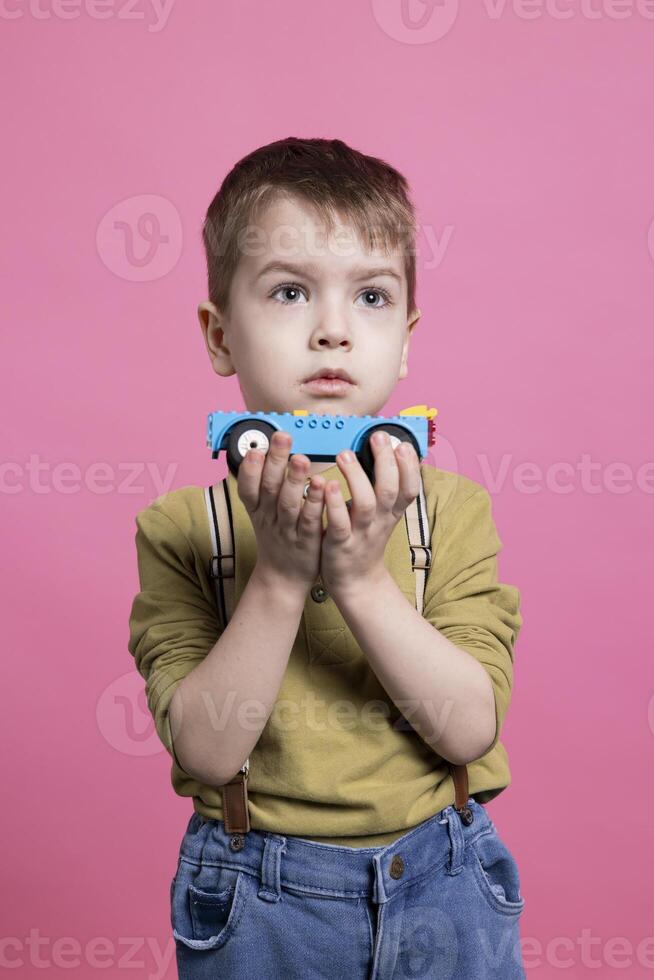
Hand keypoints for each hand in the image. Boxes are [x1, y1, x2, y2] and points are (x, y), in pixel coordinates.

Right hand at [236, 431, 326, 593]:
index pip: (248, 486)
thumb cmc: (277, 535)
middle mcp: (269, 518)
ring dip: (294, 480)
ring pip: (288, 504)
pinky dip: (315, 503)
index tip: (256, 448)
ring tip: (301, 458)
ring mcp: (288, 530)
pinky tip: (322, 485)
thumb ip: (263, 482)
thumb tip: (264, 448)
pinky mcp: (307, 541)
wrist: (283, 576)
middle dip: (275, 462)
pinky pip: (310, 521)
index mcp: (257, 509)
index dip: (250, 468)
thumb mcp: (262, 511)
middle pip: (269, 488)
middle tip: (283, 438)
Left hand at [319, 432, 421, 596]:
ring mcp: (361, 533)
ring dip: (357, 477)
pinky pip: (339, 523)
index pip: (410, 487)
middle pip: (390, 490)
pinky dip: (335, 504)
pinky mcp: (340, 544)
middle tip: (377, 437)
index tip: (401, 442)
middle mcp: (380, 521)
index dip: (410, 465)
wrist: (355, 582)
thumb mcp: (381, 514)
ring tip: (344, 454)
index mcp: (392, 512)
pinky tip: (328, 485)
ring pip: (366, 504)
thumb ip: (383, 486)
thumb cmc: (364, 538)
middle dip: (386, 461)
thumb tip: (385, 450)